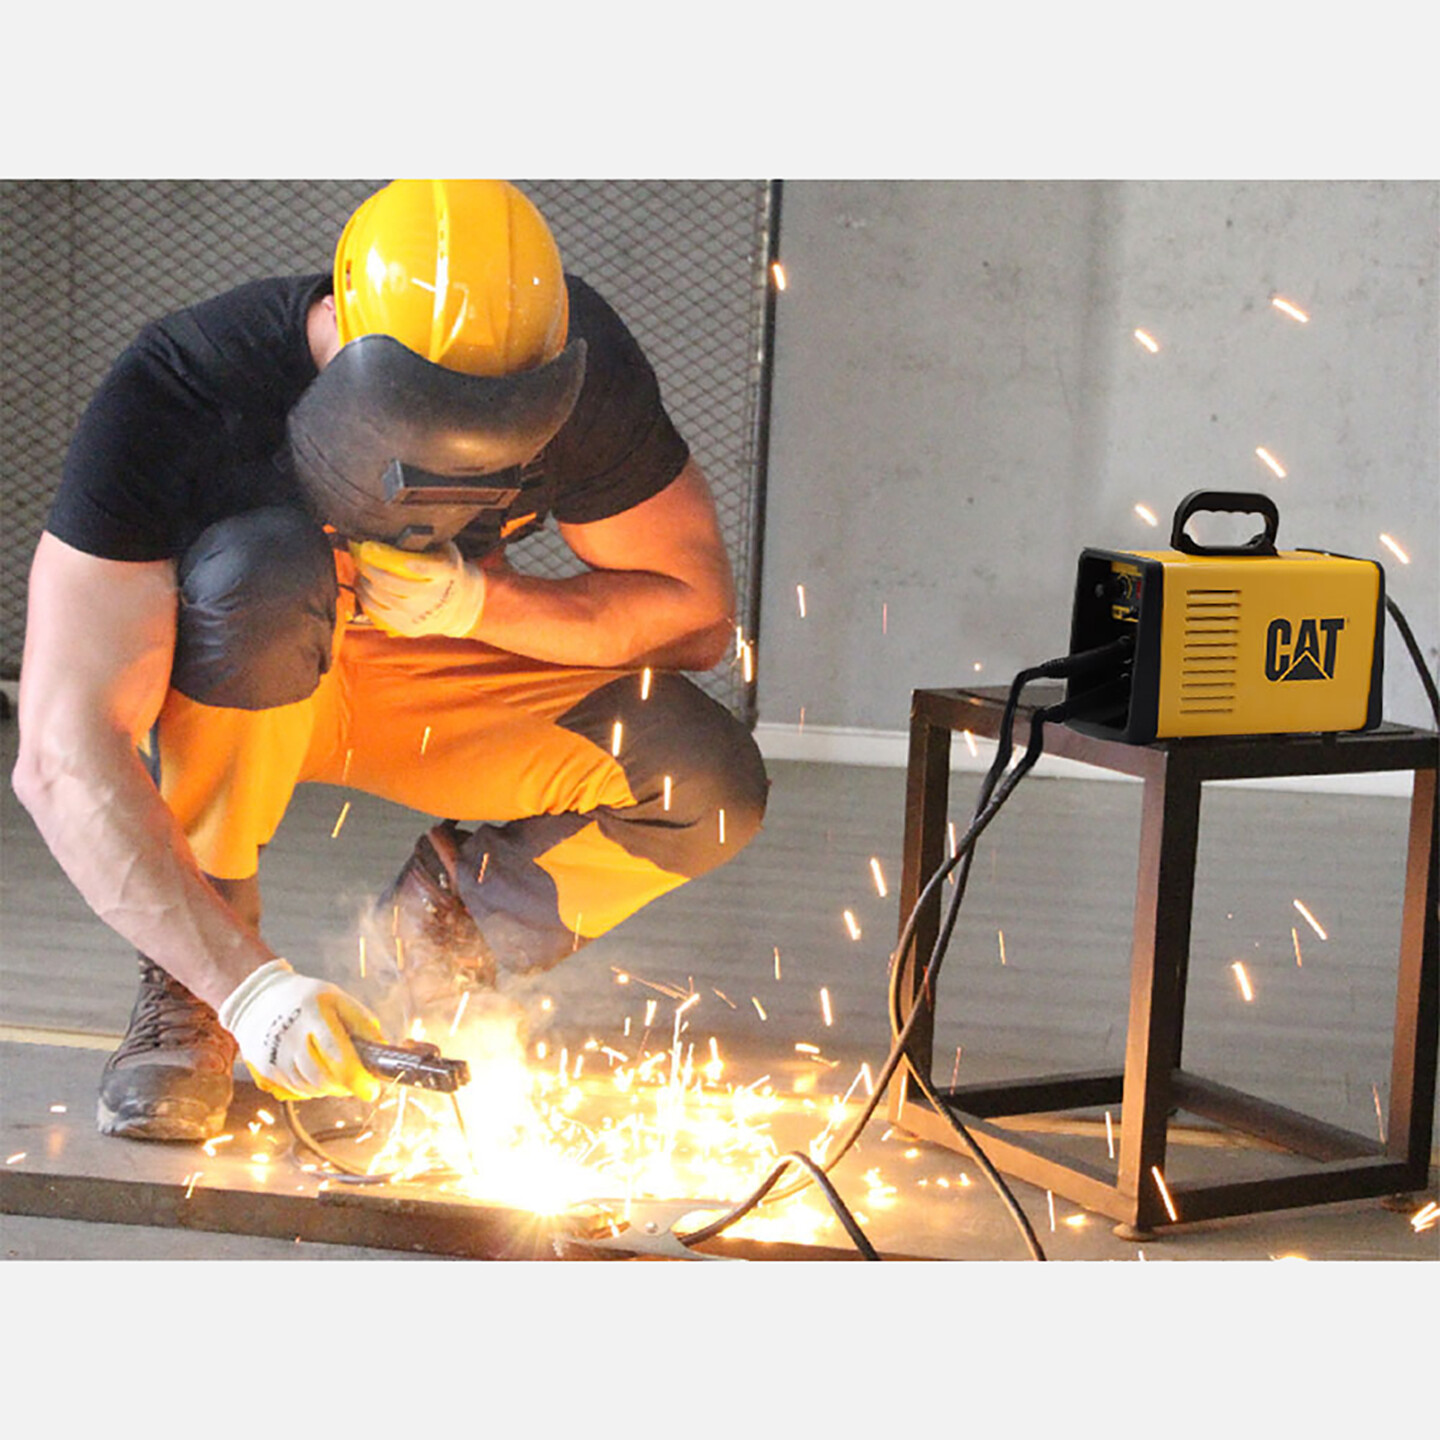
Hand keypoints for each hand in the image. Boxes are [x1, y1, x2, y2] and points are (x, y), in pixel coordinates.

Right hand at [218, 960, 385, 1101]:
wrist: (260, 998)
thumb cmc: (309, 999)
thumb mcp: (340, 1000)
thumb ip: (363, 1024)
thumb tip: (382, 1051)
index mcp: (313, 1015)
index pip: (336, 1054)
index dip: (355, 1078)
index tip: (371, 1090)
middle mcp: (289, 1037)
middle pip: (321, 1078)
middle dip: (343, 1086)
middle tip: (354, 1081)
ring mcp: (272, 1055)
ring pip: (307, 1089)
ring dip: (327, 1088)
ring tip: (334, 1072)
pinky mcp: (263, 1069)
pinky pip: (292, 1091)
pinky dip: (309, 1089)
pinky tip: (314, 1073)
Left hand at [351, 540, 485, 637]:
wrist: (460, 605)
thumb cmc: (445, 570)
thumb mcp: (445, 550)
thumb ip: (425, 541)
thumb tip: (390, 526)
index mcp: (447, 572)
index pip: (424, 567)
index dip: (399, 560)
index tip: (374, 548)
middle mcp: (435, 596)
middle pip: (393, 582)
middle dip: (370, 567)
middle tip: (360, 554)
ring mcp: (422, 615)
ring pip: (382, 597)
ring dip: (366, 581)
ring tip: (361, 569)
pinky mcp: (410, 628)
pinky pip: (378, 613)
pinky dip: (366, 598)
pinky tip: (363, 587)